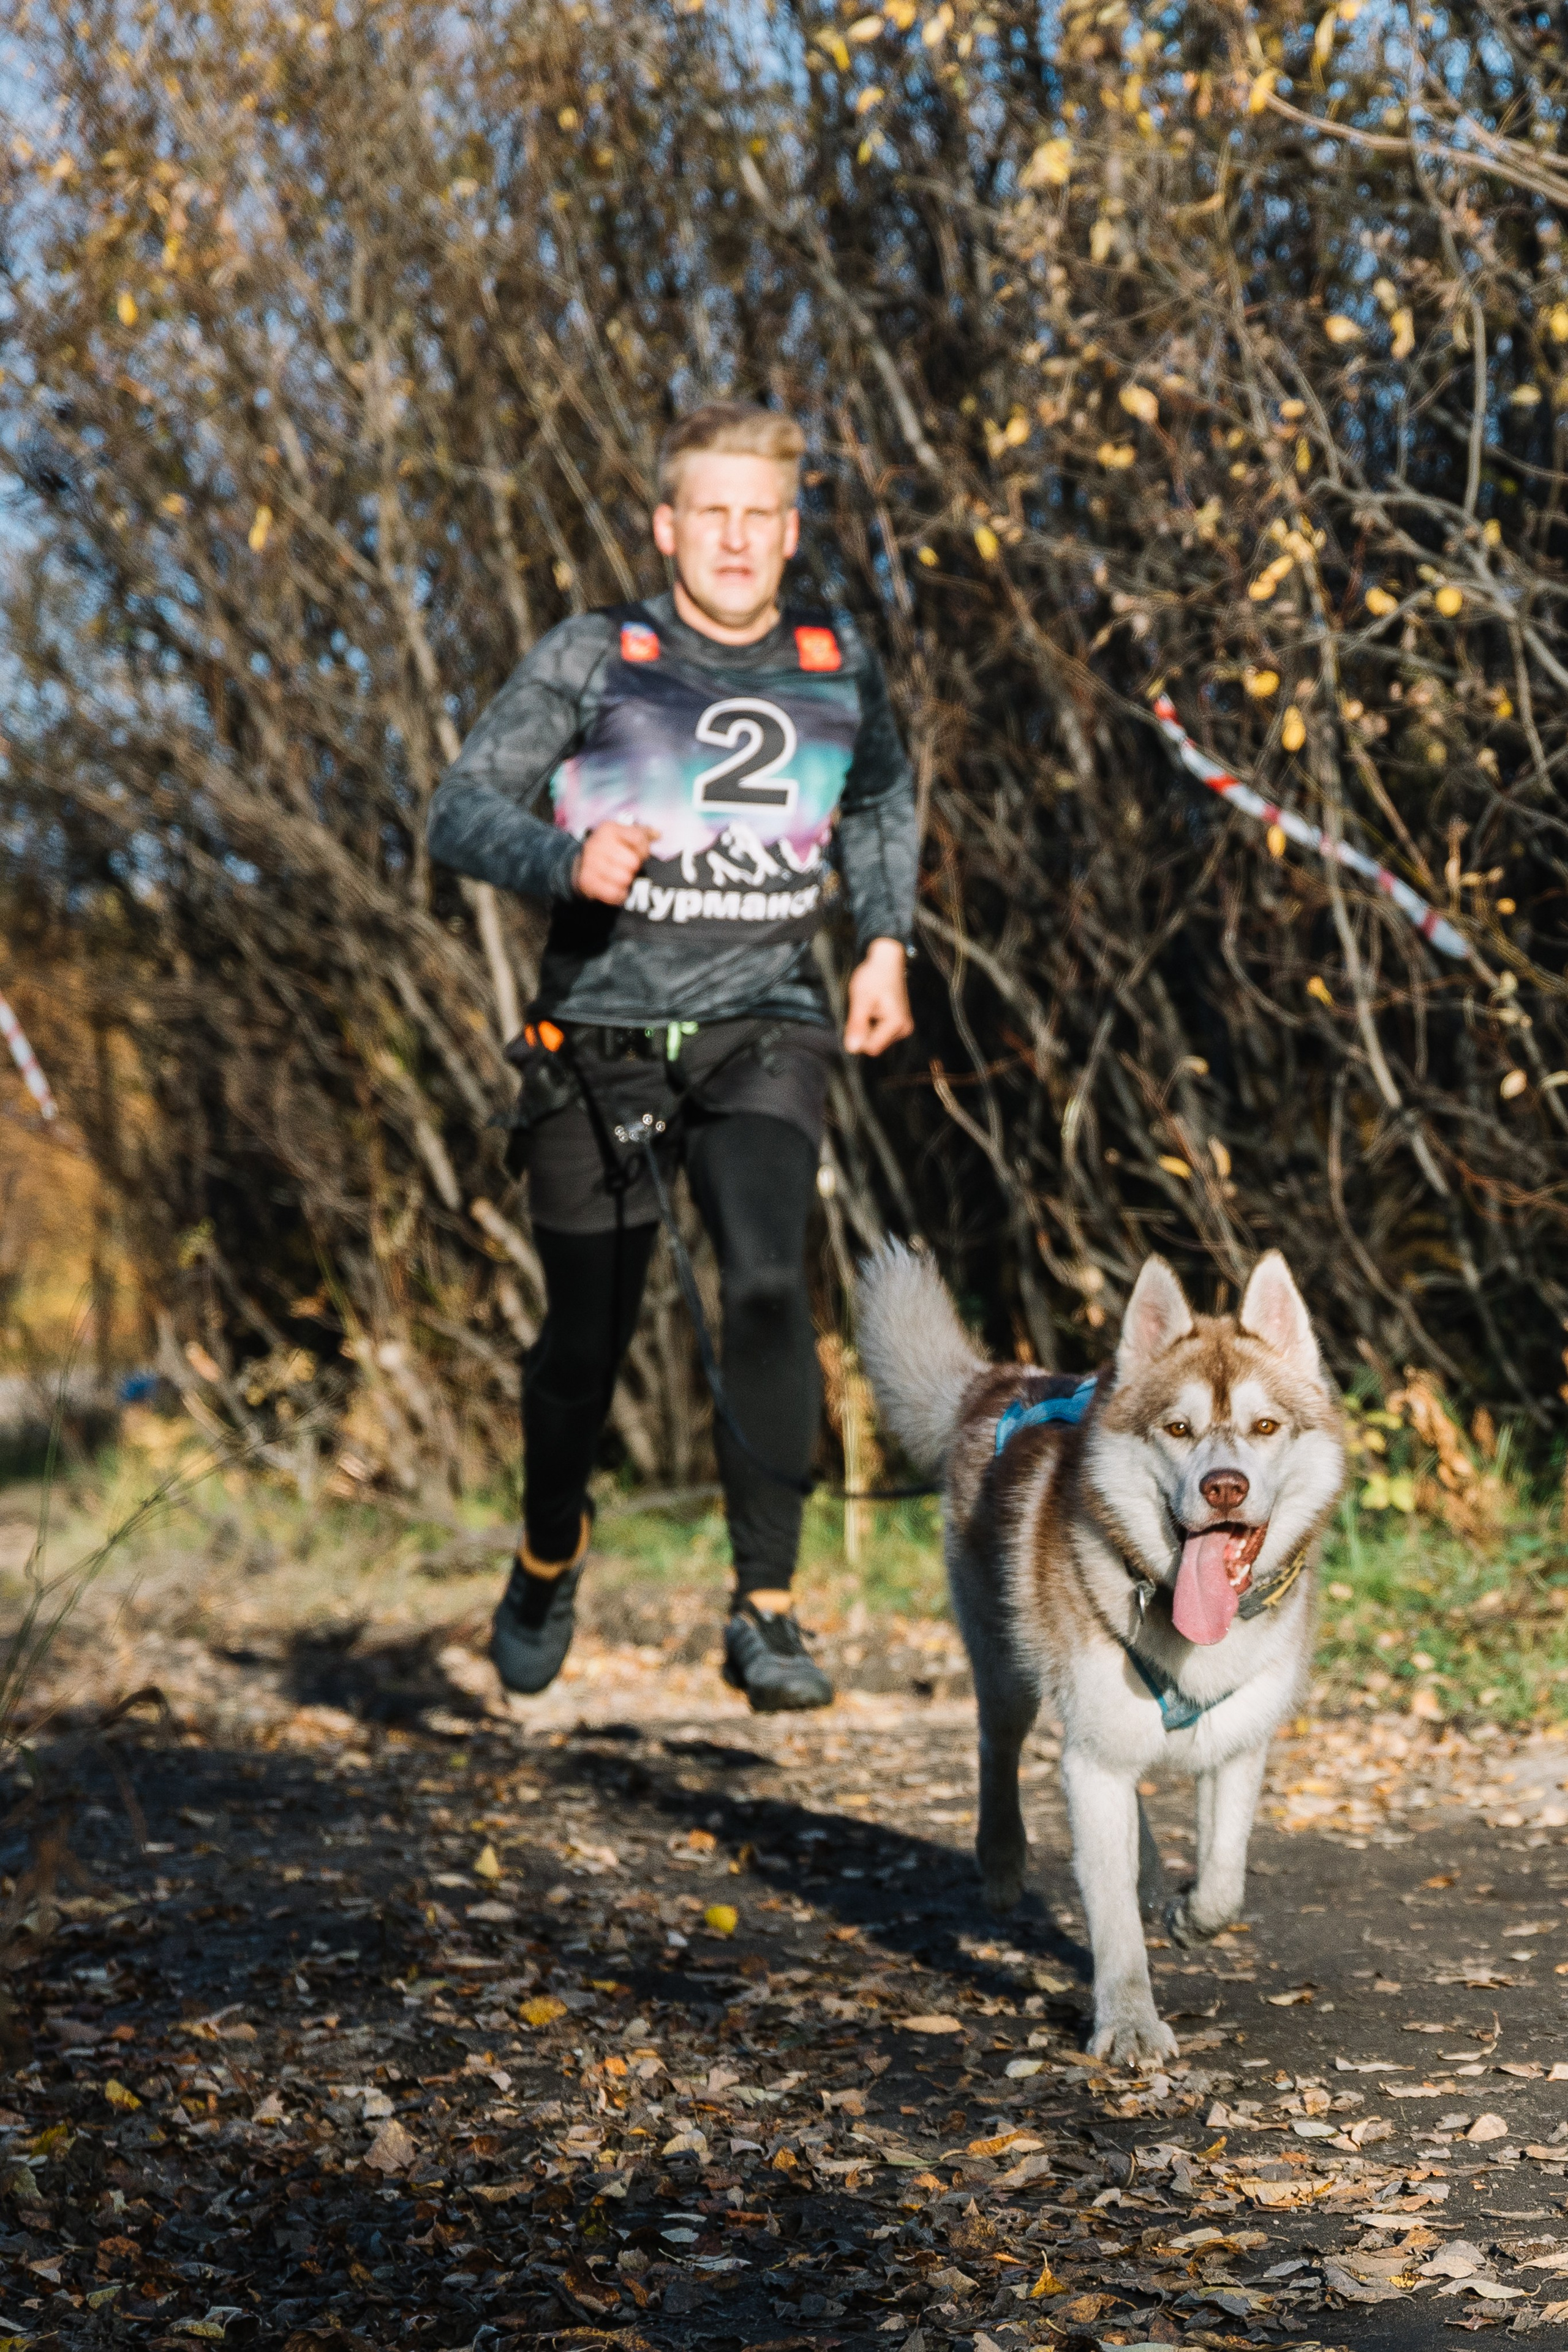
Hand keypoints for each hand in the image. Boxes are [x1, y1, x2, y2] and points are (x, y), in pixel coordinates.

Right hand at [572, 821, 657, 905]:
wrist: (582, 865)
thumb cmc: (611, 849)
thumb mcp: (624, 835)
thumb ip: (642, 833)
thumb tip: (658, 834)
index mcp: (609, 829)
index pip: (638, 839)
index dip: (644, 850)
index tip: (639, 854)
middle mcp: (597, 843)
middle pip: (632, 862)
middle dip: (634, 868)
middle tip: (628, 868)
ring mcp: (589, 862)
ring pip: (624, 878)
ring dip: (627, 882)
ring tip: (622, 878)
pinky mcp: (587, 881)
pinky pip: (613, 893)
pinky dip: (619, 894)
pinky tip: (618, 889)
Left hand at [843, 937, 913, 1056]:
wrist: (886, 960)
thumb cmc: (875, 976)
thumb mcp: (861, 1000)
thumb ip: (857, 1025)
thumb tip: (852, 1048)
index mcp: (897, 1024)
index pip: (872, 1047)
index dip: (859, 1035)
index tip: (858, 1016)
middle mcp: (904, 1028)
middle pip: (875, 1045)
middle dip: (864, 1030)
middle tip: (864, 1008)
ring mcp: (903, 1027)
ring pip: (876, 1040)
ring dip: (868, 1026)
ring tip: (870, 1006)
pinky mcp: (899, 1024)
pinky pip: (880, 1033)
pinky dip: (873, 1023)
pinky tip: (874, 1008)